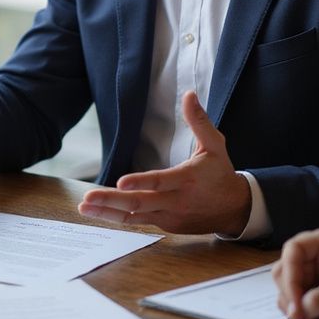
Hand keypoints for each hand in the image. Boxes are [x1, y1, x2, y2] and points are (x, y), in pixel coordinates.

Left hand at [77, 91, 250, 235]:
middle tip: (87, 198)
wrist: (235, 209)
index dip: (140, 183)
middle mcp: (175, 201)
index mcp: (187, 179)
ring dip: (107, 213)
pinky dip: (117, 218)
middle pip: (139, 203)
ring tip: (84, 207)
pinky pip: (138, 222)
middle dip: (111, 201)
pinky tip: (98, 213)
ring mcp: (169, 216)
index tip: (120, 183)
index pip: (160, 181)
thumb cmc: (220, 173)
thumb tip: (189, 94)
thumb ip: (199, 121)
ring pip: (134, 216)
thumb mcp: (215, 145)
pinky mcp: (165, 225)